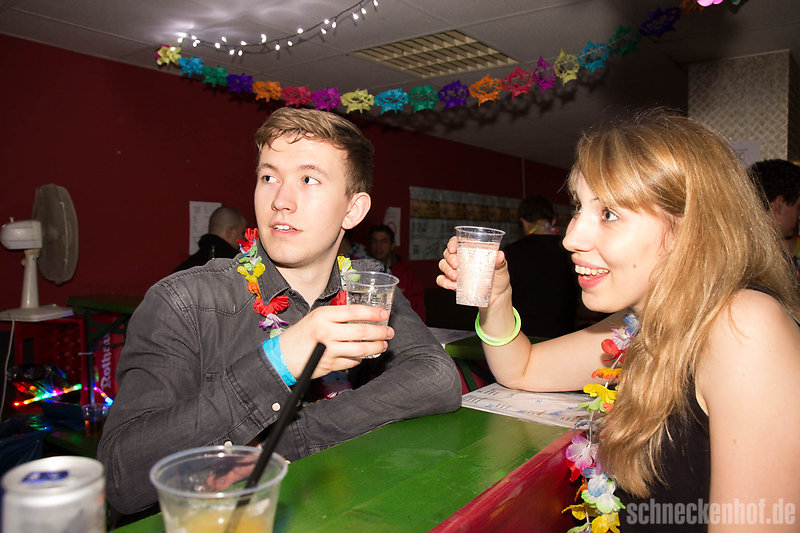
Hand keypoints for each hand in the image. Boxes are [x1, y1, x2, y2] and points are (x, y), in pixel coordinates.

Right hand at [277, 305, 393, 378]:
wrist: (281, 356)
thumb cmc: (300, 335)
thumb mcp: (314, 318)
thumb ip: (335, 317)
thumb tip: (361, 317)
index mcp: (323, 315)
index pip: (353, 311)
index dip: (372, 313)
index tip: (384, 314)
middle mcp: (326, 331)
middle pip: (361, 331)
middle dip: (380, 332)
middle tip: (389, 332)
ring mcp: (328, 350)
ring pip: (360, 349)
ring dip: (375, 347)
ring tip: (382, 345)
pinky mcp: (329, 365)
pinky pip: (351, 362)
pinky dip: (360, 359)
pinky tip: (363, 356)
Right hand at [436, 236, 511, 306]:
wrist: (497, 296)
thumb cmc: (499, 278)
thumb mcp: (502, 268)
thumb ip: (500, 261)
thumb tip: (499, 255)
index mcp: (471, 251)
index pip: (458, 241)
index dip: (452, 242)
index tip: (453, 249)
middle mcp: (461, 259)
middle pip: (448, 253)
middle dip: (450, 258)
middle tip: (456, 266)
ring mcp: (456, 270)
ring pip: (443, 264)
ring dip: (446, 270)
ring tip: (456, 277)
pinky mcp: (453, 282)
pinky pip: (441, 279)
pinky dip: (444, 282)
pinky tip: (452, 286)